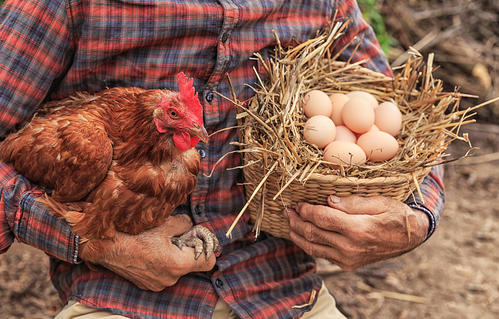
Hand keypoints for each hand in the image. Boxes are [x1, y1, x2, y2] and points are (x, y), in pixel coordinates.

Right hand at [79, 214, 215, 290]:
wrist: (106, 245)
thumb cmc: (135, 233)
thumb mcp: (165, 222)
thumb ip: (184, 224)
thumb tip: (190, 225)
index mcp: (178, 264)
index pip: (209, 262)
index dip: (207, 249)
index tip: (198, 240)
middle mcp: (170, 278)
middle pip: (190, 265)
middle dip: (186, 250)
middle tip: (175, 236)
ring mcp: (157, 284)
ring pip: (175, 269)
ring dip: (172, 256)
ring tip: (157, 243)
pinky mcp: (146, 285)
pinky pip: (162, 273)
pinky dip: (160, 263)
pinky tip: (148, 251)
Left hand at [286, 195, 428, 269]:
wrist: (411, 238)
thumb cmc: (396, 215)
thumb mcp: (380, 202)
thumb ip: (353, 202)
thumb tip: (328, 200)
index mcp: (358, 229)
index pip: (322, 218)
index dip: (306, 210)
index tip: (297, 202)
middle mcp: (350, 247)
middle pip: (312, 233)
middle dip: (296, 221)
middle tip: (287, 210)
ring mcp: (348, 259)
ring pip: (313, 247)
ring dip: (297, 235)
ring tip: (289, 222)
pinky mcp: (347, 264)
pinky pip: (322, 254)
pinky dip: (309, 244)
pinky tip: (303, 234)